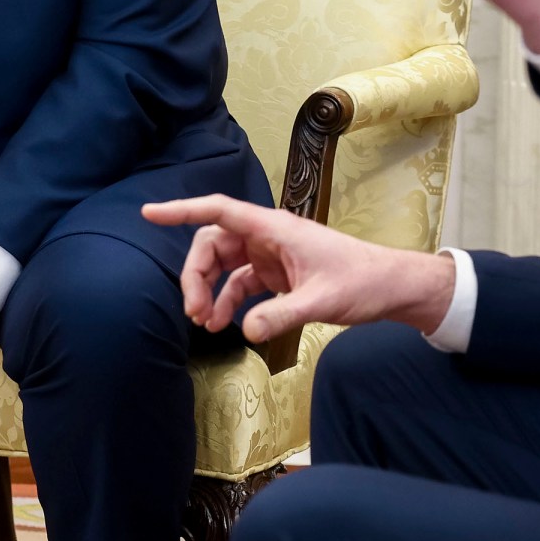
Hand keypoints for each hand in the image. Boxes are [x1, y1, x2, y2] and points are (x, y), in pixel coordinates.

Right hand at [143, 194, 456, 343]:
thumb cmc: (362, 282)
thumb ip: (281, 315)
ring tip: (205, 323)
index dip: (181, 210)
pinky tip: (225, 325)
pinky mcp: (276, 273)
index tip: (149, 214)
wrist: (390, 288)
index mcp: (274, 228)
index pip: (219, 211)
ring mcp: (270, 254)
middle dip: (196, 274)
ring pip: (223, 265)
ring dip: (209, 291)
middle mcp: (267, 236)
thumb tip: (245, 330)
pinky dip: (228, 301)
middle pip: (213, 243)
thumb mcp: (322, 301)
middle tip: (193, 311)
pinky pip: (240, 283)